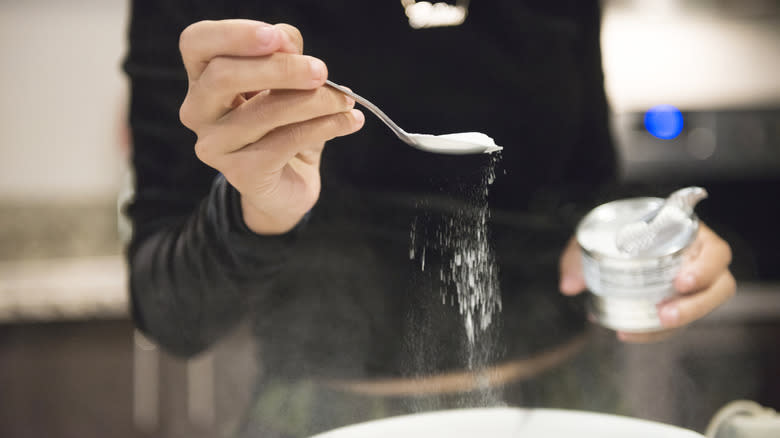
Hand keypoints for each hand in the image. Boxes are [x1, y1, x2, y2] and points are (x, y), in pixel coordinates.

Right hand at [178, 20, 364, 233]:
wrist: (288, 184)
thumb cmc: (284, 125)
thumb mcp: (286, 82)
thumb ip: (283, 54)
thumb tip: (287, 43)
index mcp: (203, 77)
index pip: (197, 43)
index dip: (233, 34)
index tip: (276, 37)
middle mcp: (198, 110)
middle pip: (223, 76)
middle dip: (280, 68)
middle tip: (321, 71)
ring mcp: (215, 145)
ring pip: (265, 111)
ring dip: (315, 101)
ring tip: (345, 100)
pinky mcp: (241, 173)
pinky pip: (287, 141)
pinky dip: (325, 126)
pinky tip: (348, 122)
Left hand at [558, 223, 735, 342]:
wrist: (611, 237)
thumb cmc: (612, 230)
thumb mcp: (593, 235)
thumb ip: (578, 257)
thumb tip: (569, 286)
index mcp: (688, 235)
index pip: (715, 251)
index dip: (705, 268)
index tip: (681, 281)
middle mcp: (698, 260)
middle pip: (719, 286)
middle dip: (696, 304)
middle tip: (665, 313)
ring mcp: (692, 285)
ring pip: (703, 307)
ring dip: (681, 320)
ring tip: (654, 325)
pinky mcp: (679, 303)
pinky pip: (677, 321)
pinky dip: (655, 331)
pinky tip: (630, 333)